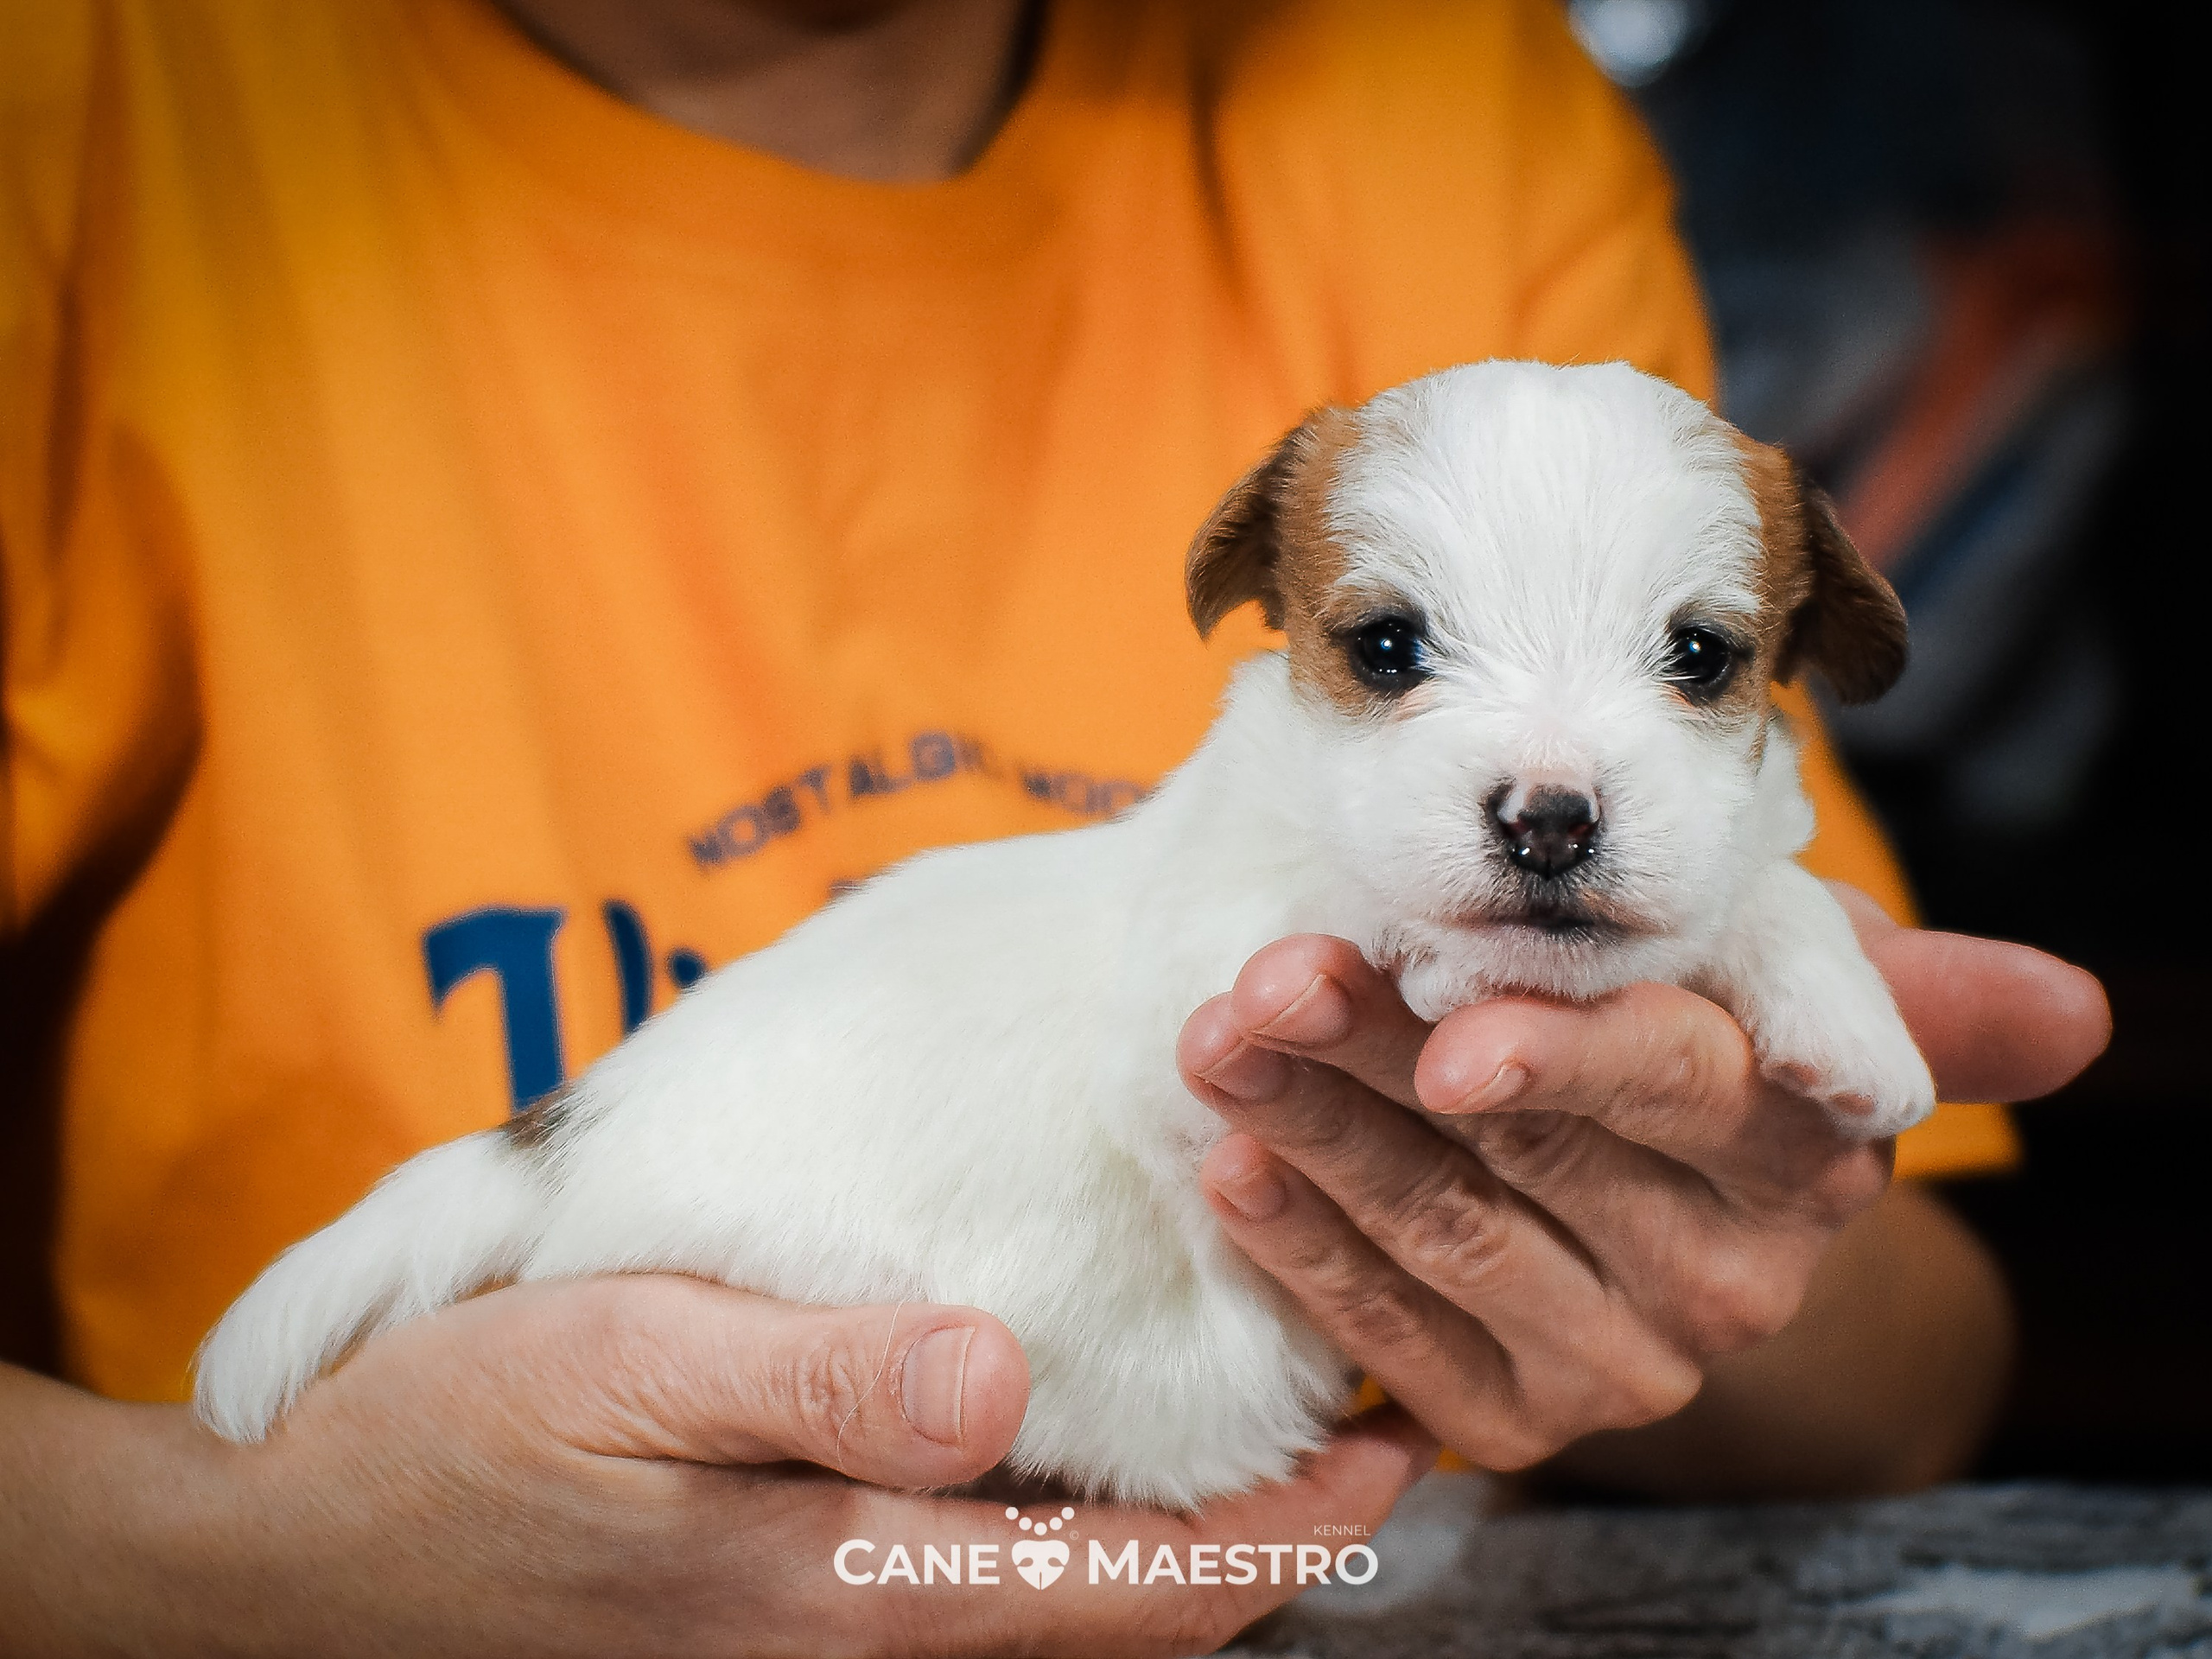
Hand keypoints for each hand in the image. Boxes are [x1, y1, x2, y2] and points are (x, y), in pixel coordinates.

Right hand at [8, 1279, 1432, 1657]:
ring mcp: (835, 1630)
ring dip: (1190, 1529)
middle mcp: (872, 1634)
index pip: (1133, 1590)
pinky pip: (984, 1578)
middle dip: (1271, 1536)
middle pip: (1130, 1611)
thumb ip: (815, 1379)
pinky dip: (1082, 1518)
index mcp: (855, 1590)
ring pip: (1068, 1601)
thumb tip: (996, 1376)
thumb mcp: (626, 1371)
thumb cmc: (464, 1442)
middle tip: (1374, 1418)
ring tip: (1278, 1415)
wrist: (312, 1559)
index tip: (1397, 1449)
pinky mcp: (798, 1599)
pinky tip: (1098, 1439)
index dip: (1286, 1533)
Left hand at [1177, 889, 2107, 1472]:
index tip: (1457, 1028)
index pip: (1684, 1083)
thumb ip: (1900, 994)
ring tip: (1218, 1047)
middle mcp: (1725, 1279)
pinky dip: (1302, 1248)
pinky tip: (1232, 1170)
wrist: (1663, 1204)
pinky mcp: (1515, 1423)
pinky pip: (1390, 1336)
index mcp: (1802, 1148)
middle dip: (1381, 1054)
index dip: (1572, 1055)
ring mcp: (1617, 1364)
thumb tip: (2079, 1010)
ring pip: (1445, 1234)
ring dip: (1314, 1134)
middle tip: (1267, 984)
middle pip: (1529, 1150)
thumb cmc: (1706, 1045)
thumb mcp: (1795, 994)